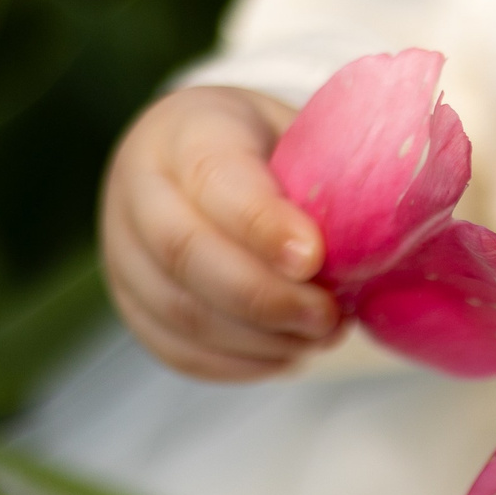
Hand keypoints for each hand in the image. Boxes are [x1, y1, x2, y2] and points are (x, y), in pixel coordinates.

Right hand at [100, 85, 341, 380]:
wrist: (199, 158)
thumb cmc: (265, 151)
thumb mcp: (294, 136)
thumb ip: (322, 180)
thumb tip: (372, 242)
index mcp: (185, 131)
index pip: (213, 179)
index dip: (262, 225)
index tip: (314, 258)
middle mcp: (138, 190)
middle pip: (186, 254)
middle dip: (266, 297)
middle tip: (328, 317)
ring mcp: (123, 253)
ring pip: (181, 313)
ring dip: (260, 339)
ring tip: (319, 336)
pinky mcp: (132, 306)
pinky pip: (179, 351)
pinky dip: (240, 363)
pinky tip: (287, 354)